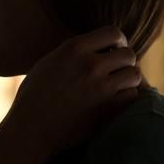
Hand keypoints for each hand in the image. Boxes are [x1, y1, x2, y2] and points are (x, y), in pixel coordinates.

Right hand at [4, 26, 140, 151]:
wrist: (29, 130)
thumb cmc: (32, 98)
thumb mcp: (47, 64)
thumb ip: (72, 54)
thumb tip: (93, 47)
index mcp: (73, 49)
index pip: (113, 32)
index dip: (118, 41)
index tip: (114, 50)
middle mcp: (89, 65)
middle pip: (128, 54)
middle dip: (125, 62)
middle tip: (117, 72)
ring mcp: (100, 88)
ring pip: (134, 74)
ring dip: (128, 81)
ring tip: (117, 87)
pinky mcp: (107, 109)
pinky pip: (132, 96)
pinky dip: (126, 99)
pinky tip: (114, 103)